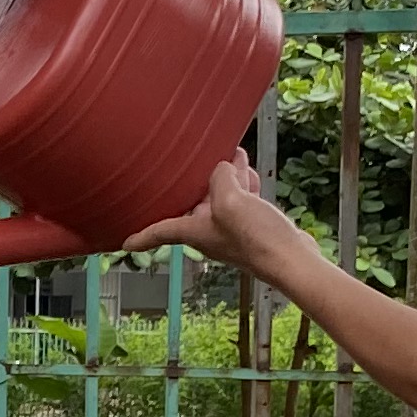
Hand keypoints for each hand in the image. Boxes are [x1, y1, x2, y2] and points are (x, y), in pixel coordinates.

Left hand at [121, 159, 302, 277]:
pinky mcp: (253, 228)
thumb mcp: (231, 200)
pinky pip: (241, 201)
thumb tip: (223, 168)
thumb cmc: (257, 238)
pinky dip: (243, 185)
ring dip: (226, 177)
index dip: (140, 236)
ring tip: (232, 156)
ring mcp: (232, 231)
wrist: (292, 260)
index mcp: (194, 231)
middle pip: (193, 203)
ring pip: (220, 198)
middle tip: (195, 160)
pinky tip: (249, 172)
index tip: (124, 244)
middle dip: (197, 181)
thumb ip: (220, 179)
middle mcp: (209, 233)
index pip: (159, 231)